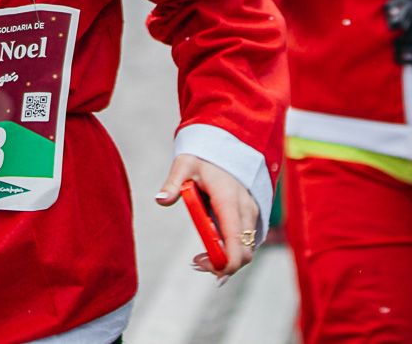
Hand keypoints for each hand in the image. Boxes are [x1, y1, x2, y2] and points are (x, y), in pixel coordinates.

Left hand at [155, 153, 258, 277]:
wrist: (224, 146)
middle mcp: (245, 210)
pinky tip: (212, 248)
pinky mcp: (250, 216)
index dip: (223, 262)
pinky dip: (231, 252)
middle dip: (222, 265)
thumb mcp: (184, 165)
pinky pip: (246, 243)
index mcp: (230, 200)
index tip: (200, 261)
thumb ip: (173, 183)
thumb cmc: (203, 157)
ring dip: (226, 260)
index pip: (236, 242)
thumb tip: (161, 200)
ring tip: (200, 257)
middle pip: (244, 253)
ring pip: (246, 250)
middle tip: (196, 261)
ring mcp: (250, 214)